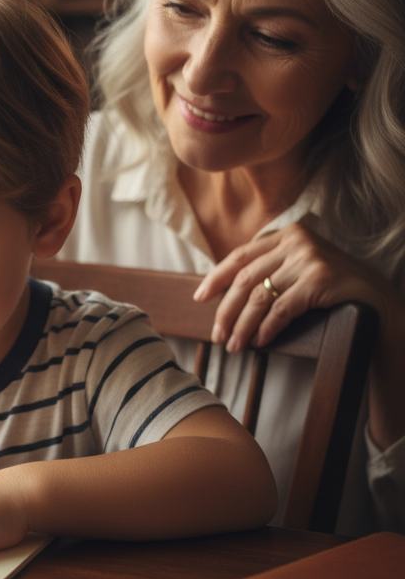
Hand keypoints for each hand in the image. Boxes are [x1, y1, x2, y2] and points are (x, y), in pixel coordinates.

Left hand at [194, 221, 399, 351]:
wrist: (378, 302)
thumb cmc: (332, 289)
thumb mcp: (298, 269)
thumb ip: (269, 269)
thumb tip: (222, 291)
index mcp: (288, 233)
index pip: (241, 256)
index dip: (217, 278)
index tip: (200, 298)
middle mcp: (296, 241)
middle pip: (245, 279)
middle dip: (226, 310)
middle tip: (216, 335)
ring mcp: (308, 259)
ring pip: (260, 297)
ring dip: (243, 326)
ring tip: (234, 346)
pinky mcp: (319, 280)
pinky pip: (280, 309)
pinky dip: (266, 328)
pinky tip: (259, 342)